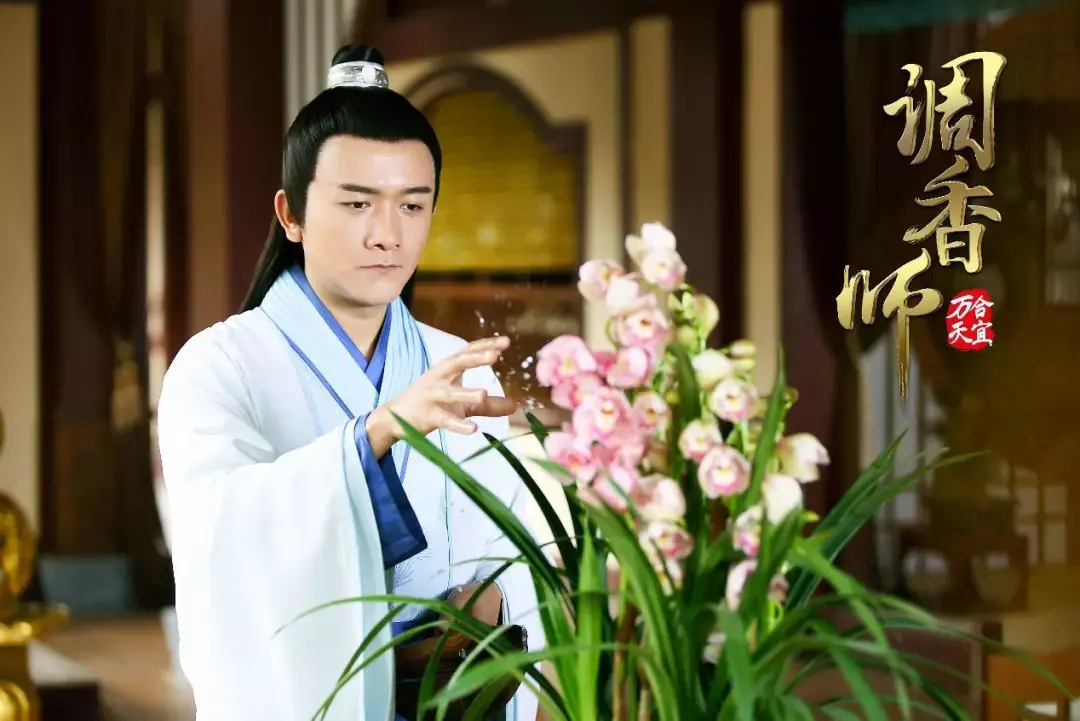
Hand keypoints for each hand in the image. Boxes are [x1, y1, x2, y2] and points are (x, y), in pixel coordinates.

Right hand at [365, 336, 516, 456]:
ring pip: (450, 394)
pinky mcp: (427, 417)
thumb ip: (488, 405)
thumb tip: (516, 406)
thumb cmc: (433, 405)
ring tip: (483, 395)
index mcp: (447, 370)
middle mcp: (439, 378)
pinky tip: (473, 429)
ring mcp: (432, 397)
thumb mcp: (461, 403)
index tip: (505, 342)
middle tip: (494, 355)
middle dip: (474, 358)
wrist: (395, 418)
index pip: (467, 352)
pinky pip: (444, 420)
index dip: (485, 346)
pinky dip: (458, 425)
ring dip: (466, 393)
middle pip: (456, 363)